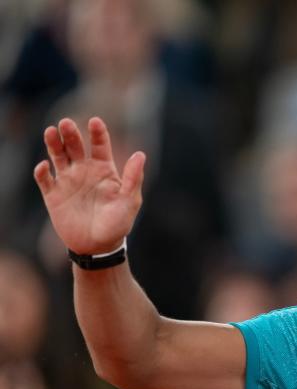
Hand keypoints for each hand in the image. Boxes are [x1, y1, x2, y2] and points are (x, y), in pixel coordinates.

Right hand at [34, 117, 145, 254]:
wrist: (98, 246)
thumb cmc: (118, 223)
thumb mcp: (129, 201)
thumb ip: (133, 178)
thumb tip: (140, 154)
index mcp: (104, 169)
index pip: (100, 145)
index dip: (97, 133)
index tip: (95, 121)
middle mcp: (84, 171)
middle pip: (75, 146)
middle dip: (71, 133)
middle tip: (66, 123)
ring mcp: (68, 181)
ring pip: (57, 156)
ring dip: (53, 144)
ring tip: (51, 132)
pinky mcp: (53, 195)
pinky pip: (44, 179)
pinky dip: (42, 172)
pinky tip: (44, 167)